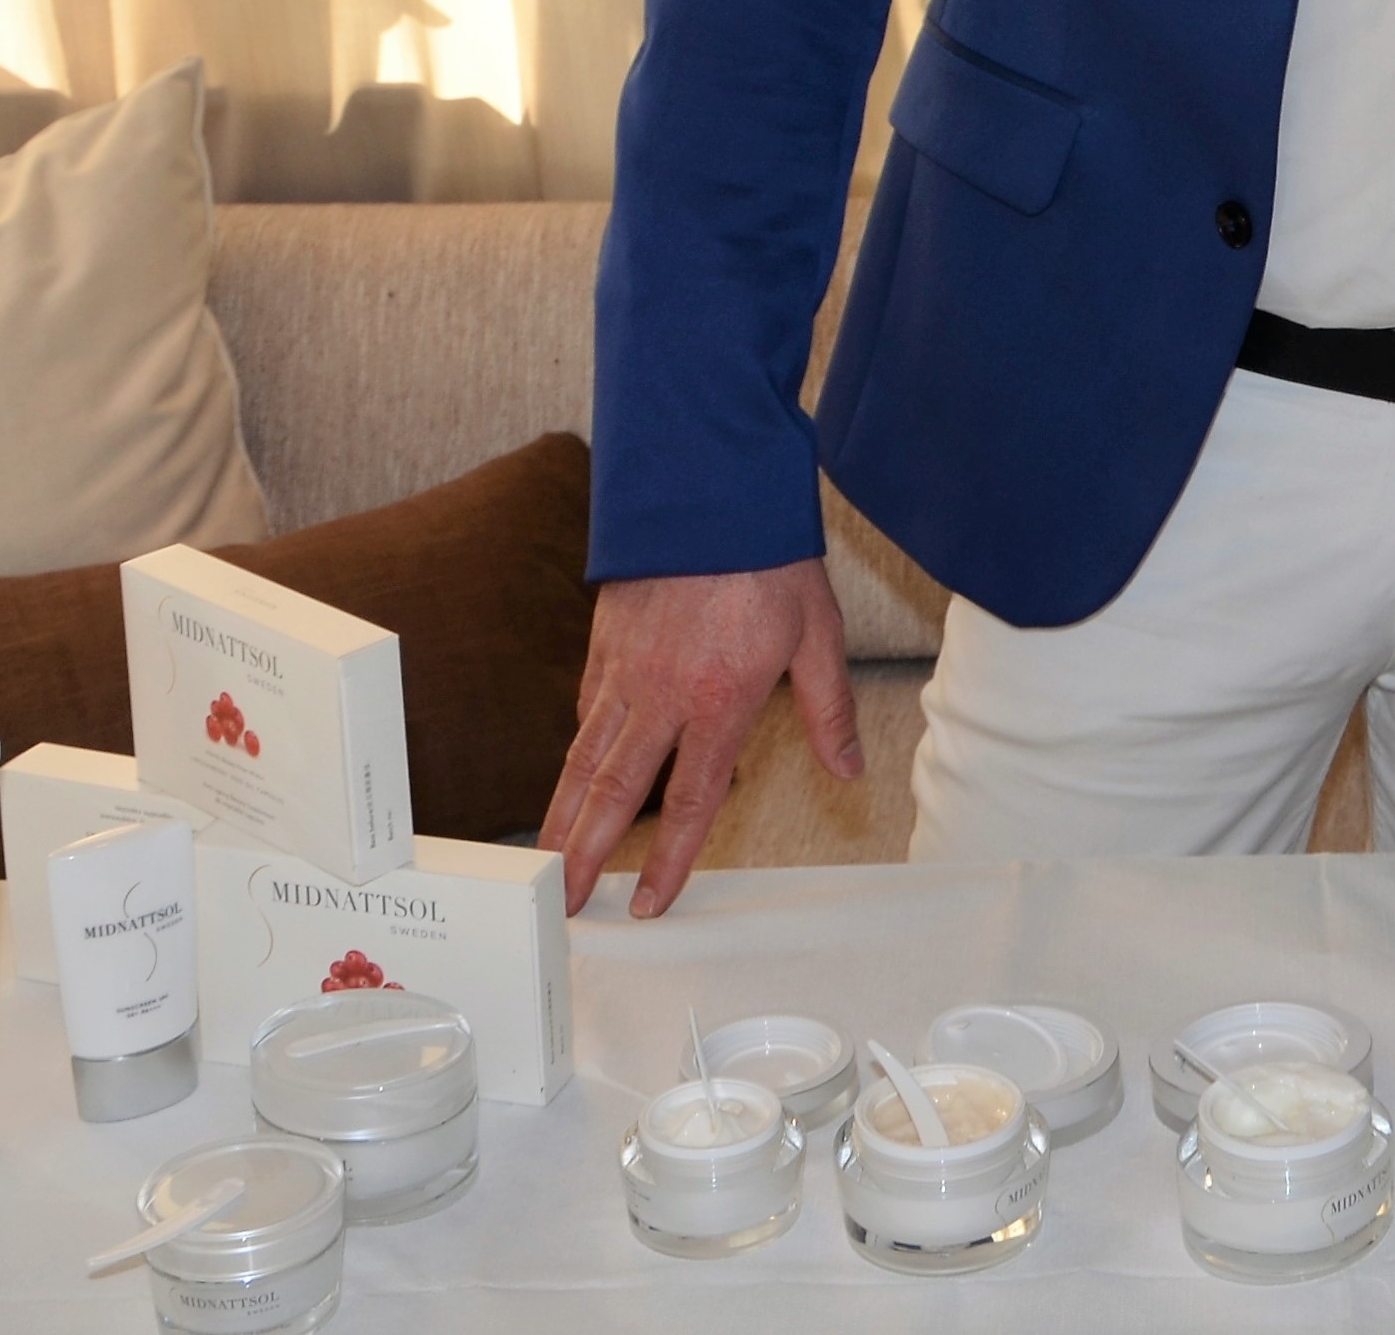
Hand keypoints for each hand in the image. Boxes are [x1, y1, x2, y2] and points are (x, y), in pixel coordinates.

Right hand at [540, 560, 859, 920]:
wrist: (710, 486)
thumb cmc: (770, 557)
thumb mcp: (818, 633)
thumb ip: (828, 709)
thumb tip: (850, 770)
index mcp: (719, 702)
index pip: (688, 801)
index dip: (667, 860)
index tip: (647, 905)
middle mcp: (662, 695)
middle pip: (613, 792)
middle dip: (582, 856)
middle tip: (558, 907)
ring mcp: (625, 669)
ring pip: (583, 757)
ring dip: (561, 816)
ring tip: (544, 863)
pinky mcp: (604, 642)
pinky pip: (585, 710)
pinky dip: (575, 750)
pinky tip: (570, 776)